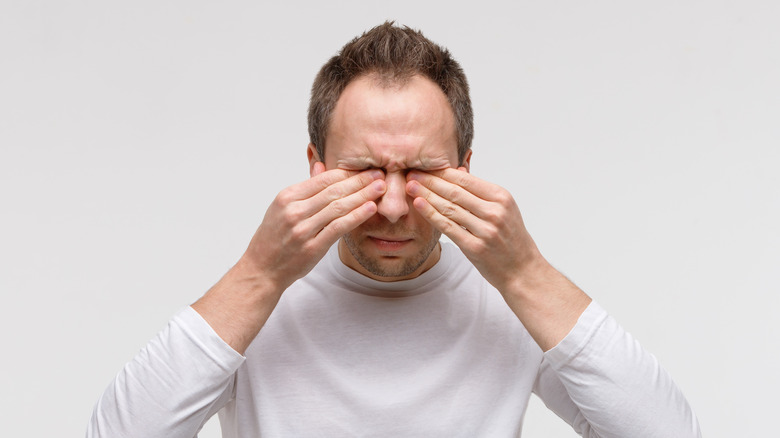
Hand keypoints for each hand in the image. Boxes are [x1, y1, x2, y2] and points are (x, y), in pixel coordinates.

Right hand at [243, 163, 385, 290]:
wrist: (261, 269)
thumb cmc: (273, 238)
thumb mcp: (282, 207)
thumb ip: (305, 189)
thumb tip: (321, 166)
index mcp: (287, 197)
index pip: (323, 179)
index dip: (347, 172)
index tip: (364, 168)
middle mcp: (294, 211)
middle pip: (334, 191)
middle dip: (359, 181)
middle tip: (379, 174)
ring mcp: (303, 229)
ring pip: (338, 207)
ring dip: (363, 195)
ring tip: (381, 188)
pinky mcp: (312, 247)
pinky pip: (338, 227)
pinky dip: (356, 216)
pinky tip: (370, 208)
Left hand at [406, 167, 590, 349]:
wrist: (523, 270)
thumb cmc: (512, 239)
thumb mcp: (504, 209)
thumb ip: (481, 193)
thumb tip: (458, 172)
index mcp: (501, 197)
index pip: (465, 180)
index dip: (442, 172)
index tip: (425, 166)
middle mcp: (495, 212)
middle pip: (455, 192)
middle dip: (430, 181)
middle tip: (412, 173)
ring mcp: (485, 230)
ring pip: (449, 208)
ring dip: (426, 195)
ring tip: (410, 187)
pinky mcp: (476, 248)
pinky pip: (449, 227)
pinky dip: (432, 214)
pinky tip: (419, 205)